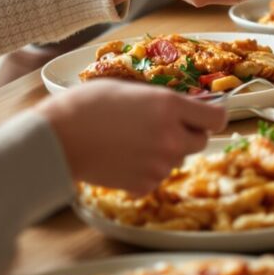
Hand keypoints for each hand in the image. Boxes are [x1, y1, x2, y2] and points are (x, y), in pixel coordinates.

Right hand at [39, 80, 227, 193]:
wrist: (57, 138)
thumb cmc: (86, 106)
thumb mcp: (131, 89)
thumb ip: (163, 100)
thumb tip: (186, 107)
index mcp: (169, 106)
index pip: (216, 118)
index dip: (211, 117)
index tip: (203, 117)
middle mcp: (171, 136)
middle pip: (201, 141)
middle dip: (186, 134)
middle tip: (161, 128)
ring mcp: (159, 163)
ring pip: (178, 160)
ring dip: (165, 153)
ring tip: (134, 142)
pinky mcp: (144, 184)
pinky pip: (157, 178)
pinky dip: (146, 172)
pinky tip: (125, 159)